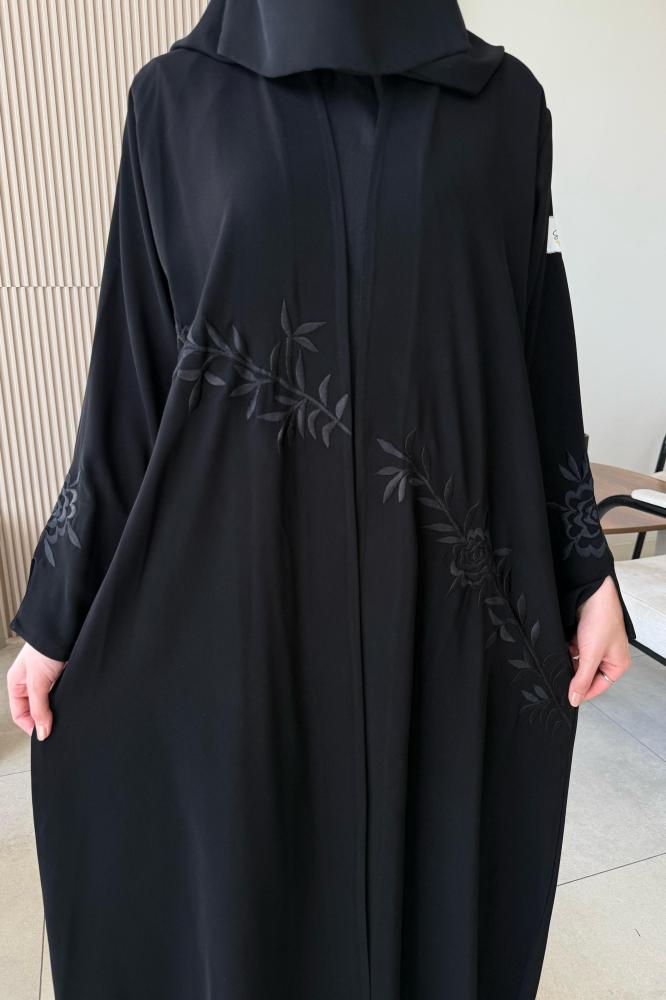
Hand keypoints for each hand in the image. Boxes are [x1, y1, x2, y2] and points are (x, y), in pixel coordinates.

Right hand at [7, 642, 65, 739]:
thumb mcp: (37, 683)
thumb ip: (39, 709)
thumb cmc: (44, 649)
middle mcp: (31, 682)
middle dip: (45, 719)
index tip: (45, 735)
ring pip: (50, 703)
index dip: (31, 726)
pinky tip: (72, 703)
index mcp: (17, 683)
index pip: (20, 714)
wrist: (65, 630)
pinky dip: (66, 700)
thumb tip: (42, 733)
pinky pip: (62, 694)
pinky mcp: (62, 675)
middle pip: (35, 709)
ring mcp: (47, 679)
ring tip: (66, 716)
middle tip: (57, 728)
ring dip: (57, 710)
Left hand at [568, 575, 630, 706]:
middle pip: (588, 675)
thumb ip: (582, 679)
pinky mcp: (585, 636)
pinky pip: (574, 649)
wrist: (592, 593)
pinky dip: (567, 649)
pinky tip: (562, 647)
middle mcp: (608, 656)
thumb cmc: (601, 620)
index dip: (583, 692)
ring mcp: (596, 645)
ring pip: (579, 662)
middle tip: (560, 677)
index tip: (567, 697)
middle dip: (575, 674)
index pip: (598, 687)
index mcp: (617, 664)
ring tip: (561, 659)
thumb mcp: (590, 655)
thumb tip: (575, 699)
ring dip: (570, 661)